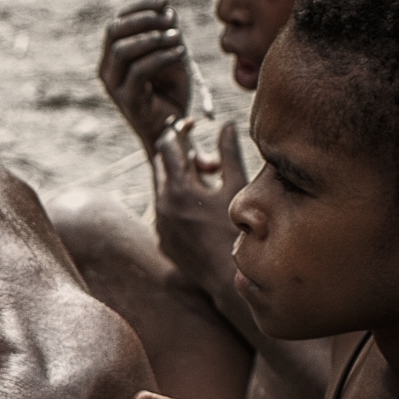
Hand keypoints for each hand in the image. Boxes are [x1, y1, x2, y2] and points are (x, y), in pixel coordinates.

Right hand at [97, 0, 193, 144]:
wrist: (172, 128)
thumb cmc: (171, 91)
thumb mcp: (170, 54)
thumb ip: (166, 33)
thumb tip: (166, 10)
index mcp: (113, 56)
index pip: (117, 22)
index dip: (139, 7)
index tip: (164, 0)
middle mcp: (108, 70)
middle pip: (114, 31)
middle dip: (144, 20)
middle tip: (170, 20)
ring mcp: (114, 86)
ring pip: (122, 50)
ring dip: (153, 38)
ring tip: (178, 38)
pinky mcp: (128, 100)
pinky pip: (139, 71)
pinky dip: (161, 56)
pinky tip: (180, 52)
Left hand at [152, 118, 244, 298]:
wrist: (227, 276)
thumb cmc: (239, 231)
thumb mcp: (237, 188)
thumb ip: (228, 155)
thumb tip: (226, 125)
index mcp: (178, 190)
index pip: (168, 149)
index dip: (177, 132)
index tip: (186, 122)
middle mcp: (161, 206)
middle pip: (162, 168)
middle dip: (180, 156)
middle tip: (201, 153)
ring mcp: (159, 224)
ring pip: (162, 189)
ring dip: (181, 179)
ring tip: (208, 180)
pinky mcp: (162, 239)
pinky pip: (164, 211)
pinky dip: (178, 201)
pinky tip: (202, 205)